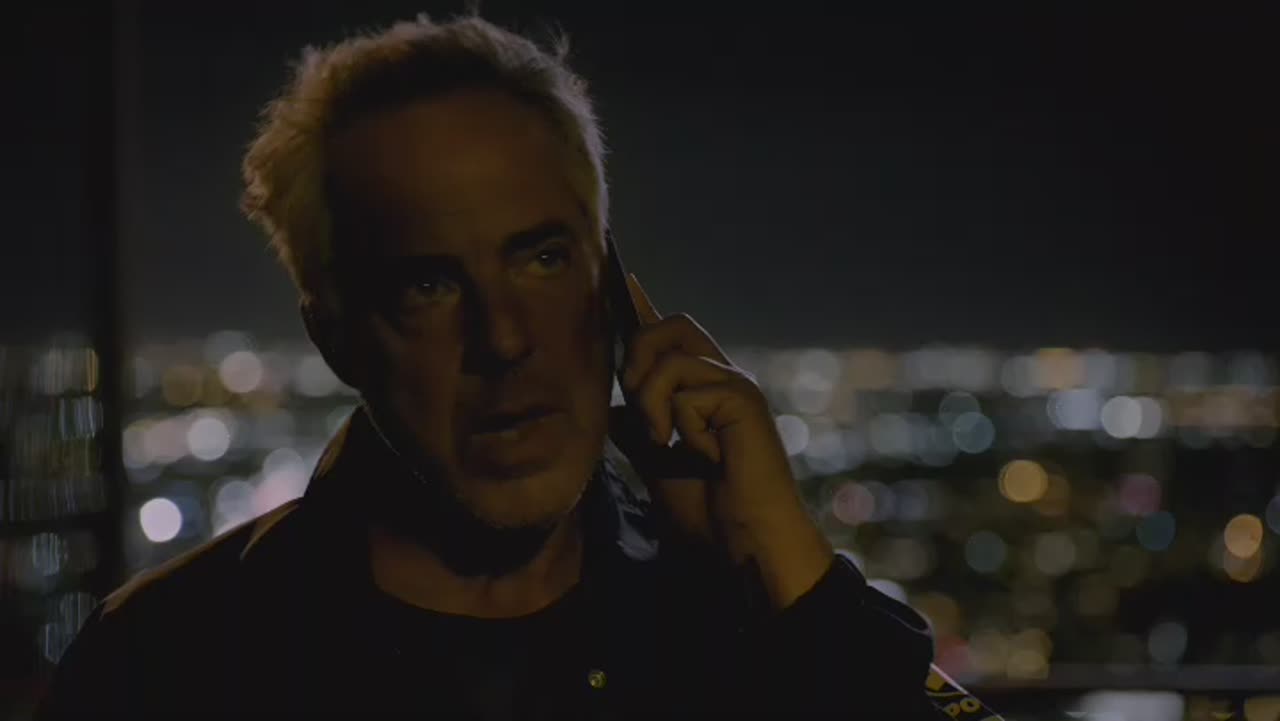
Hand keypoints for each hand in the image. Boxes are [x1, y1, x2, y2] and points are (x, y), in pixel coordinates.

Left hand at [609, 274, 832, 607]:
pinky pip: (686, 390)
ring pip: (669, 357)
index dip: (643, 306)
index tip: (621, 277)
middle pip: (669, 325)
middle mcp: (722, 379)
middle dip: (637, 360)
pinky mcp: (743, 398)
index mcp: (703, 392)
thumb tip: (613, 404)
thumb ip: (638, 428)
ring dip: (651, 402)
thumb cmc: (709, 513)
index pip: (671, 336)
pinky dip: (679, 425)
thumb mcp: (657, 464)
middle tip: (642, 416)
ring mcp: (735, 385)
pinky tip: (703, 454)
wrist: (743, 544)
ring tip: (666, 443)